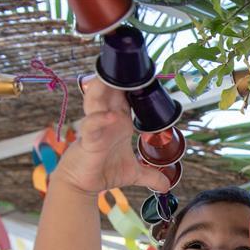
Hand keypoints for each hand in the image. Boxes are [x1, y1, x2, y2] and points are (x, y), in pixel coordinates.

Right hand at [52, 77, 168, 194]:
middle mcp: (106, 120)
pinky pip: (92, 125)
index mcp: (118, 122)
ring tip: (112, 79)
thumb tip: (167, 185)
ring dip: (103, 90)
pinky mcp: (87, 140)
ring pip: (96, 102)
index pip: (126, 97)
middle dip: (117, 79)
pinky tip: (113, 117)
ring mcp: (95, 128)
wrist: (82, 184)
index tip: (145, 73)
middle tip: (128, 64)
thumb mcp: (133, 173)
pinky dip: (101, 120)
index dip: (134, 85)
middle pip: (109, 92)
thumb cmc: (104, 171)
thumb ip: (151, 176)